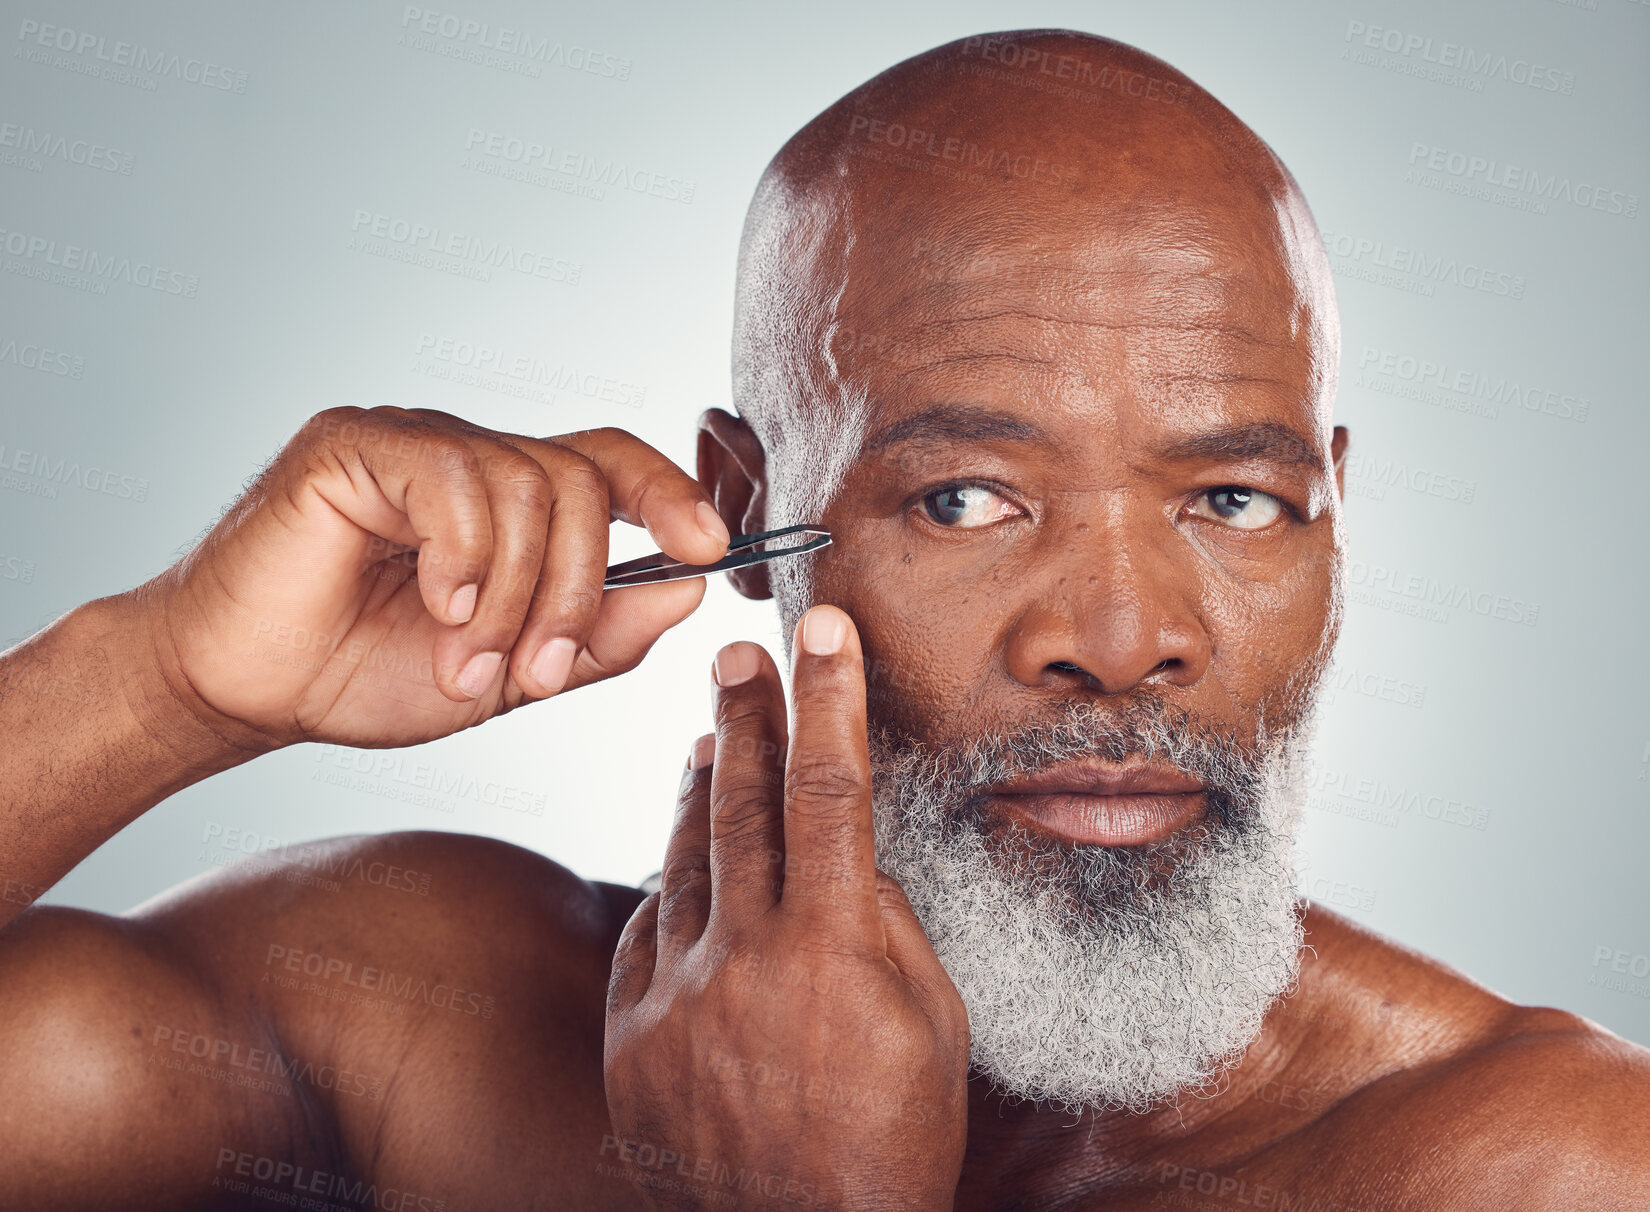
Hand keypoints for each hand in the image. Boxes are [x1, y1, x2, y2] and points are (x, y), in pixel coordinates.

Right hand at [141, 406, 729, 749]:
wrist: (249, 691)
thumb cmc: (366, 675)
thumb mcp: (511, 675)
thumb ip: (599, 637)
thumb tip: (690, 591)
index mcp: (511, 502)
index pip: (611, 464)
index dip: (671, 496)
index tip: (713, 550)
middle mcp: (470, 457)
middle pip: (583, 483)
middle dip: (579, 590)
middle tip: (540, 672)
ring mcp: (414, 441)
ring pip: (527, 485)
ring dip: (517, 594)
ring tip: (470, 661)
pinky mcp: (355, 444)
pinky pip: (453, 477)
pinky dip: (465, 556)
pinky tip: (437, 606)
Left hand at [603, 605, 968, 1210]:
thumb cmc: (891, 1146)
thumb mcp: (934, 1029)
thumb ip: (891, 929)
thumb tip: (851, 864)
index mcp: (832, 949)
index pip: (830, 790)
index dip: (829, 700)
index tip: (825, 633)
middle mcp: (745, 958)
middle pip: (743, 803)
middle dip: (747, 716)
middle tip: (738, 657)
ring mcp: (677, 998)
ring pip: (684, 859)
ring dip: (703, 791)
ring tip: (713, 741)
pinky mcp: (631, 1038)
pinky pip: (646, 934)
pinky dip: (668, 889)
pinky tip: (681, 860)